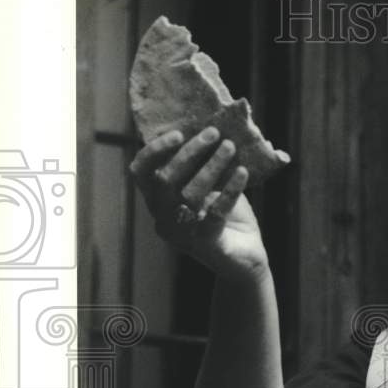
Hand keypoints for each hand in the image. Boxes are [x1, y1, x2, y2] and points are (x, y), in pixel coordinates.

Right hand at [129, 126, 268, 281]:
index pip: (141, 173)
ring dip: (212, 166)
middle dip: (190, 153)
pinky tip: (242, 173)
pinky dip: (230, 190)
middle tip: (214, 133)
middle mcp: (163, 218)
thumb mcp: (211, 187)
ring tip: (230, 147)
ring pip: (189, 195)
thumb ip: (203, 165)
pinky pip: (215, 214)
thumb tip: (211, 128)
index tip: (178, 132)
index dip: (155, 151)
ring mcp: (182, 235)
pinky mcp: (206, 245)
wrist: (247, 258)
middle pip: (166, 180)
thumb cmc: (227, 216)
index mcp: (158, 201)